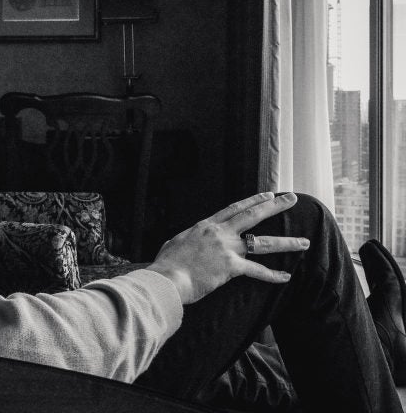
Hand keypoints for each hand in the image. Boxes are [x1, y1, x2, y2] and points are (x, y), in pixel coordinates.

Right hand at [147, 192, 309, 304]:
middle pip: (253, 215)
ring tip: (304, 242)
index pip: (235, 208)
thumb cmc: (167, 263)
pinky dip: (273, 276)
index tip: (268, 195)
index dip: (253, 200)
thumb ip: (187, 239)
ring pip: (263, 242)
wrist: (168, 277)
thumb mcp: (176, 242)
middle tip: (292, 199)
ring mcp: (227, 248)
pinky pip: (257, 271)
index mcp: (207, 225)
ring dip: (286, 242)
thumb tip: (187, 241)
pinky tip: (287, 277)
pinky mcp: (231, 267)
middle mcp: (220, 232)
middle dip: (275, 206)